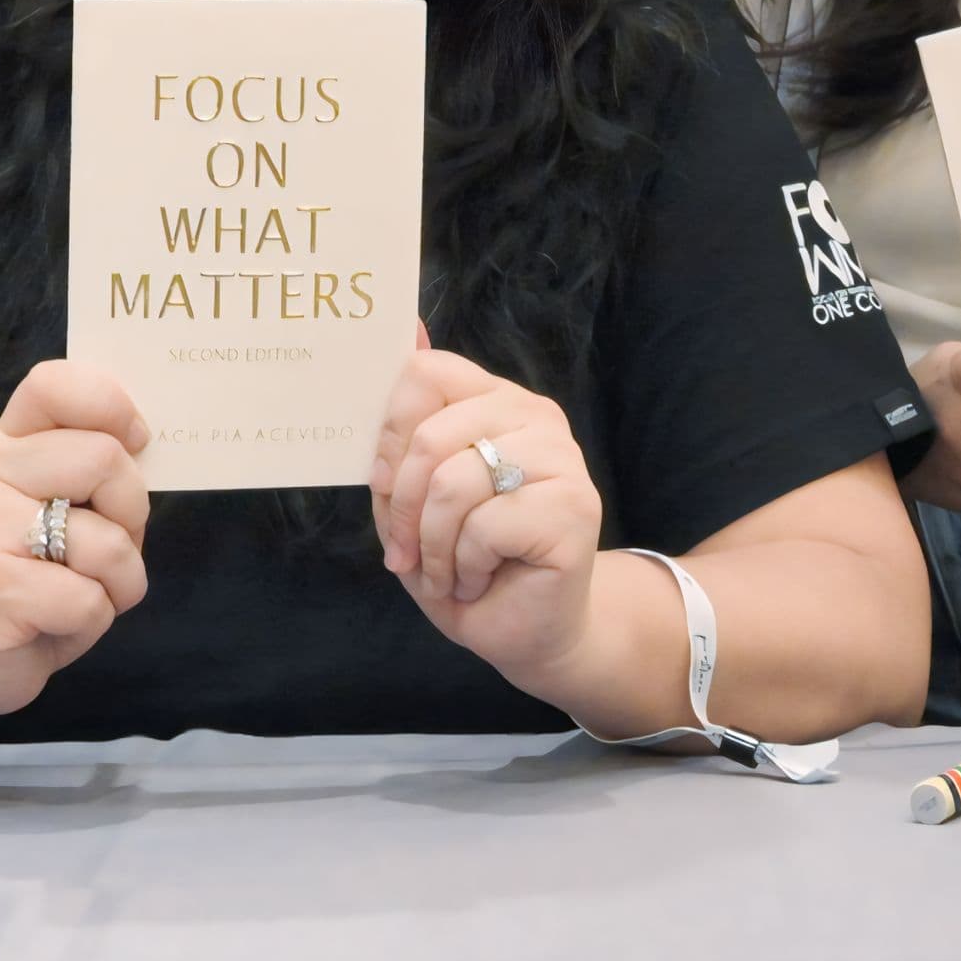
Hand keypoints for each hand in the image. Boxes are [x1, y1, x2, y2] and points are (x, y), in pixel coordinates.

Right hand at [0, 361, 152, 729]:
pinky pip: (90, 600)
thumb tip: (144, 438)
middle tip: (102, 544)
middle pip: (104, 459)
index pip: (54, 384)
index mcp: (9, 442)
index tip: (134, 440)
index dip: (110, 404)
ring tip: (76, 591)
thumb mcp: (57, 504)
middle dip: (131, 513)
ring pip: (107, 540)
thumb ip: (91, 465)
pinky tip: (53, 623)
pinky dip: (93, 621)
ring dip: (118, 580)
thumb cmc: (30, 573)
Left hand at [371, 347, 601, 687]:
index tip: (386, 485)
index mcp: (496, 400)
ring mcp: (561, 458)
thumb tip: (408, 329)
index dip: (391, 433)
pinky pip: (484, 526)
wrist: (532, 632)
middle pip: (430, 435)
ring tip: (449, 571)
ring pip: (452, 484)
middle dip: (404, 509)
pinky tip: (482, 578)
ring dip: (434, 548)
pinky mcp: (574, 506)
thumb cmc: (470, 562)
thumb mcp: (418, 498)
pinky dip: (464, 567)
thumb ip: (406, 430)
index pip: (426, 372)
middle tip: (409, 552)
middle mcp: (535, 416)